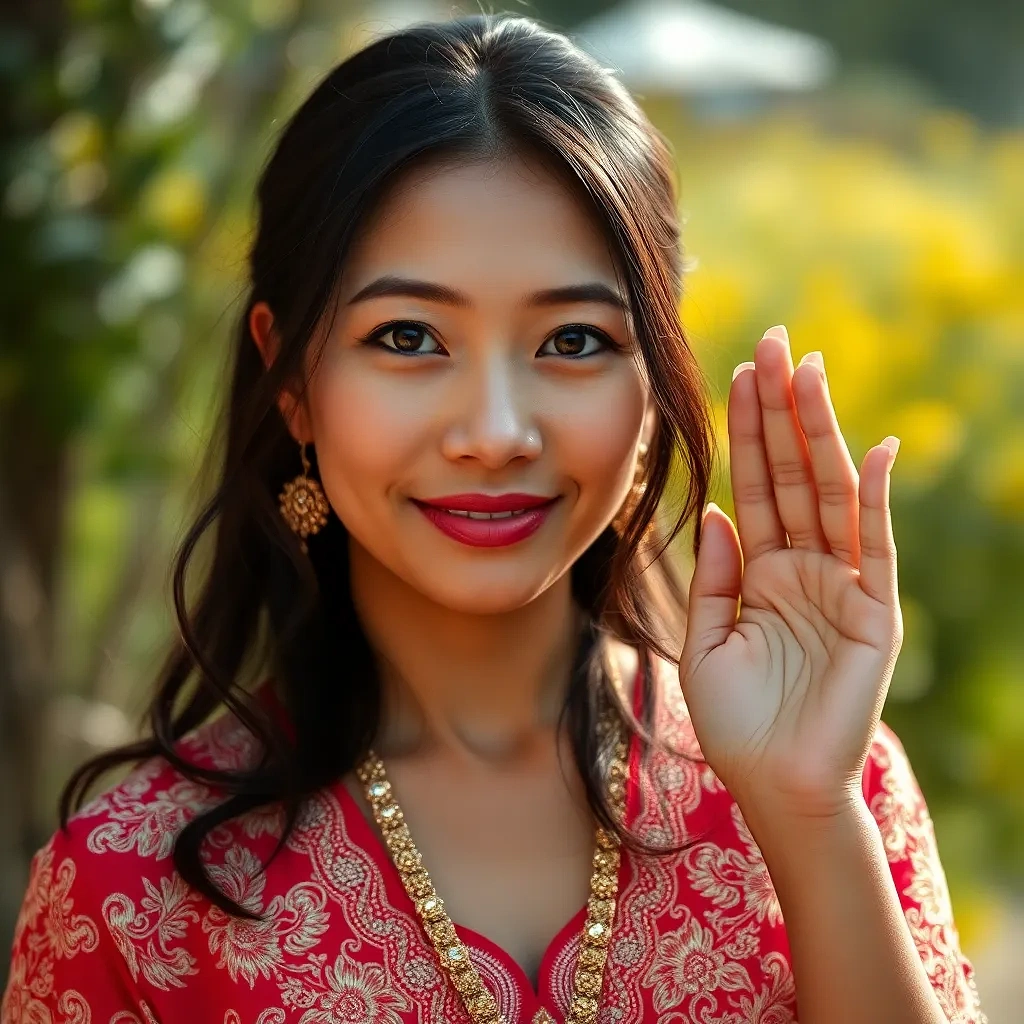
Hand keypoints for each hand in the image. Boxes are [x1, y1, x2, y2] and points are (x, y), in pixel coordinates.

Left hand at [678, 325, 902, 823]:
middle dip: (783, 412)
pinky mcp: (874, 614)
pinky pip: (874, 548)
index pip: (754, 486)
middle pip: (792, 474)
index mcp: (760, 572)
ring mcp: (841, 586)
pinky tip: (869, 448)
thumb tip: (714, 509)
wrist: (774, 787)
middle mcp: (802, 568)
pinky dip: (873, 500)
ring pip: (829, 494)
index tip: (739, 372)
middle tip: (776, 343)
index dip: (748, 432)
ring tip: (807, 372)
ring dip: (819, 435)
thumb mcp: (705, 640)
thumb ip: (712, 575)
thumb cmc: (735, 721)